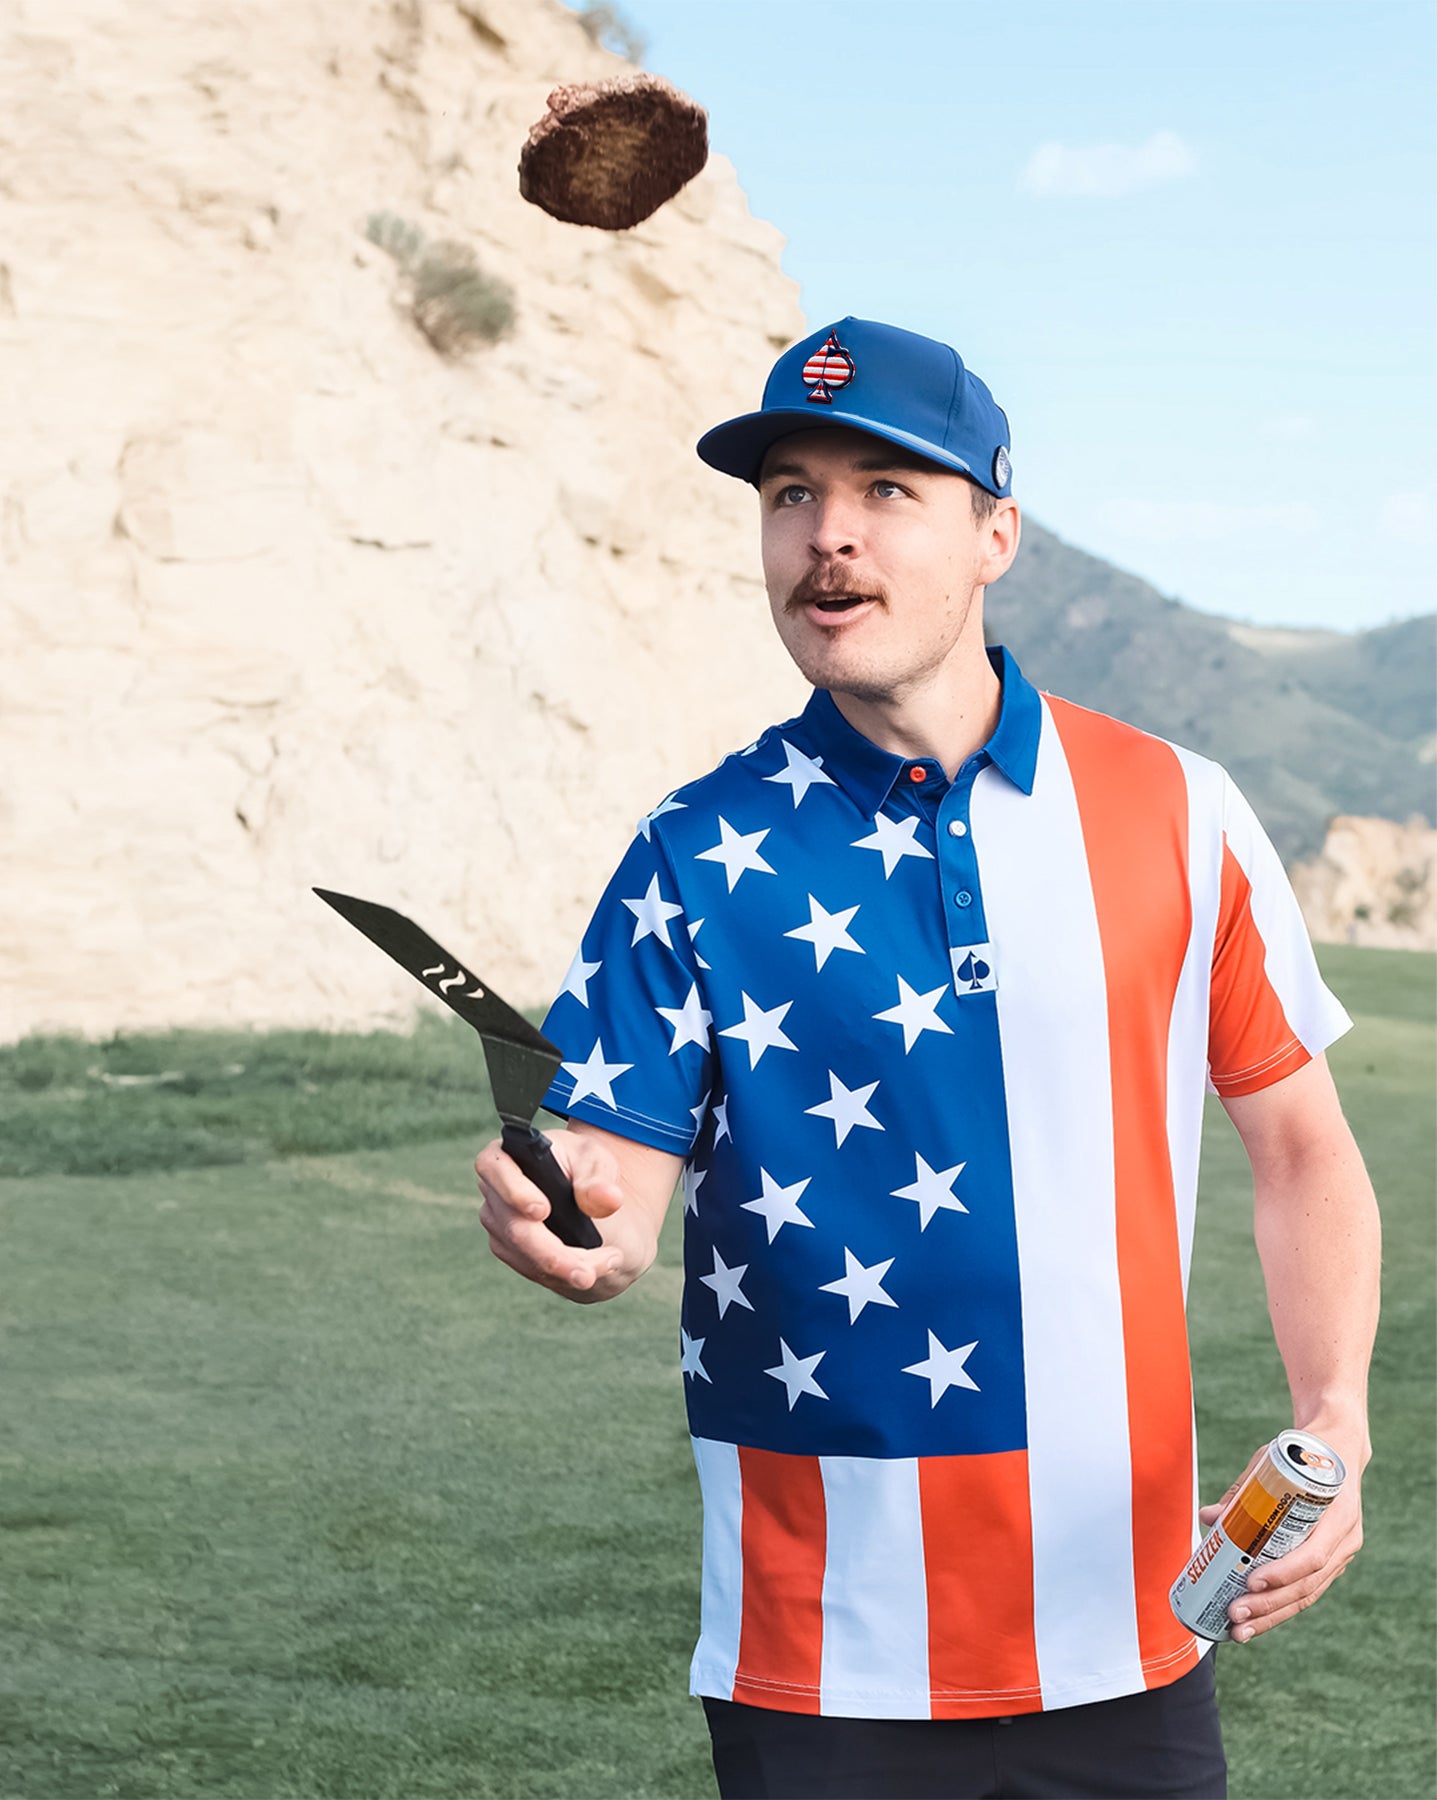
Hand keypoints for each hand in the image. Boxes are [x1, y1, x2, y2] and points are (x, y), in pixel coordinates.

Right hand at [474, 1126, 654, 1302]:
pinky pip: (532, 1269)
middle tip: (588, 1273)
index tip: (542, 1210)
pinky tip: (595, 1268)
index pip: (495, 1168)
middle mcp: (494, 1191)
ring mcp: (498, 1224)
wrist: (586, 1192)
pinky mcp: (508, 1249)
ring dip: (568, 1268)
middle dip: (553, 1255)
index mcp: (506, 1155)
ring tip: (611, 1260)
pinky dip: (565, 1274)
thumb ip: (598, 1179)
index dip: (515, 1191)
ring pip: (525, 1256)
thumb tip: (608, 1198)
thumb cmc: (584, 1166)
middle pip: (515, 1228)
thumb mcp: (596, 1161)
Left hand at [1199, 1432, 1366, 1642]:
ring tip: (1239, 1630)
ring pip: (1307, 1595)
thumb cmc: (1301, 1454)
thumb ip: (1242, 1490)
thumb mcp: (1273, 1462)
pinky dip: (1281, 1607)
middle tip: (1234, 1615)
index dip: (1283, 1573)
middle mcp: (1345, 1540)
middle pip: (1308, 1585)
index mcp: (1339, 1514)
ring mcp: (1341, 1554)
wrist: (1338, 1450)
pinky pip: (1307, 1591)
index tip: (1252, 1581)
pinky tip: (1256, 1622)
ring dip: (1272, 1616)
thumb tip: (1207, 1517)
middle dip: (1269, 1605)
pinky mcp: (1331, 1562)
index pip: (1313, 1555)